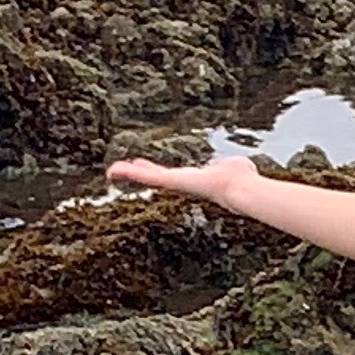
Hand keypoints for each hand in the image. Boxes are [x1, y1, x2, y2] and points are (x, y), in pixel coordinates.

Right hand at [103, 150, 266, 209]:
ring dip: (128, 173)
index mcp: (195, 179)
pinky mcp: (171, 181)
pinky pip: (147, 176)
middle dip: (138, 173)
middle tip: (120, 172)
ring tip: (111, 172)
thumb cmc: (242, 178)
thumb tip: (233, 165)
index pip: (172, 174)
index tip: (144, 165)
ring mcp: (176, 184)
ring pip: (148, 177)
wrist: (240, 189)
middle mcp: (183, 183)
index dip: (158, 170)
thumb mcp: (234, 166)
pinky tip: (114, 171)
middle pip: (156, 177)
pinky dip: (130, 173)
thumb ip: (229, 165)